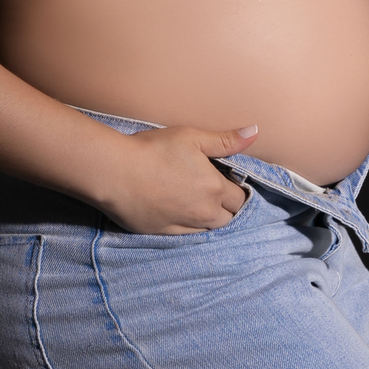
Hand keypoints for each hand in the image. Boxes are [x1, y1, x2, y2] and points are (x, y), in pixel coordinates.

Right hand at [98, 123, 258, 234]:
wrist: (115, 172)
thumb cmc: (153, 150)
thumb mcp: (192, 137)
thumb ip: (225, 140)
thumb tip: (254, 132)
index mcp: (214, 188)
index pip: (240, 197)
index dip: (235, 188)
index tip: (226, 180)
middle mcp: (204, 212)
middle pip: (228, 217)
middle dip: (226, 206)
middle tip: (212, 191)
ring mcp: (184, 226)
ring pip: (209, 230)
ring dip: (210, 219)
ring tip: (197, 202)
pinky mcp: (164, 233)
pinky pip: (188, 237)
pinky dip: (190, 227)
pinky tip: (180, 213)